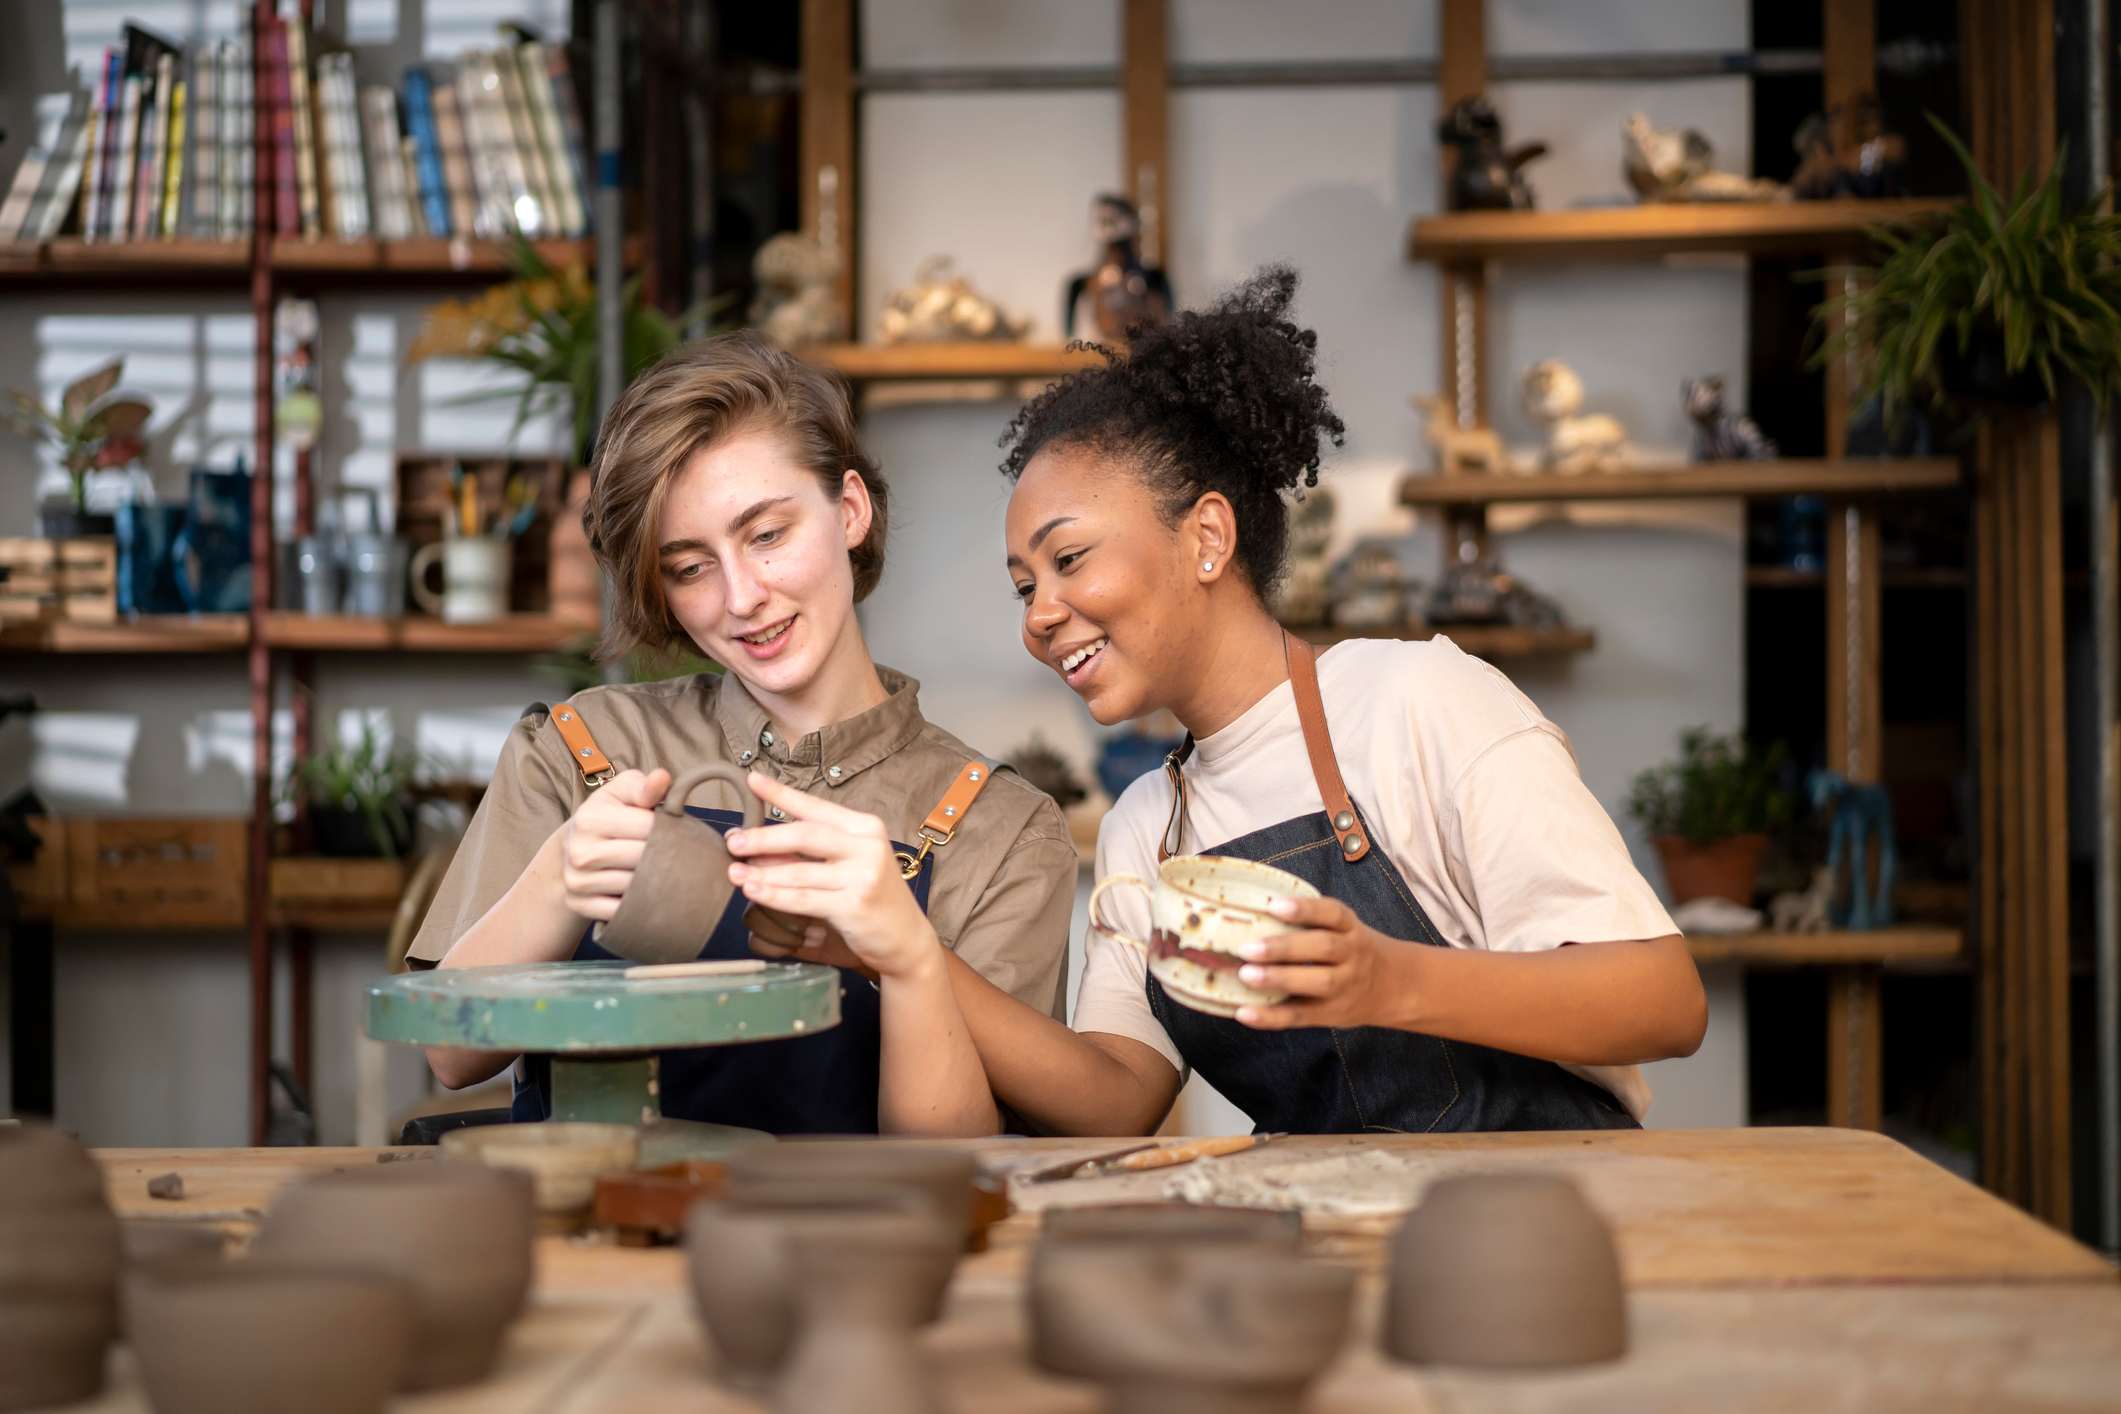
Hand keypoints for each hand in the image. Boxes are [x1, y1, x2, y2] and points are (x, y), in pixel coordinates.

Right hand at [554, 767, 667, 923]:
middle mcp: (579, 851)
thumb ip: (644, 786)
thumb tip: (662, 777)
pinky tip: (645, 892)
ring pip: (635, 887)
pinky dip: (637, 904)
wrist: (572, 850)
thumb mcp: (621, 793)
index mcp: (590, 818)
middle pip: (643, 859)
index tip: (677, 831)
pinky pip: (621, 911)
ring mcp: (577, 881)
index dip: (669, 829)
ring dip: (655, 882)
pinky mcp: (579, 904)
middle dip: (666, 857)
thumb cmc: (607, 816)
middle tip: (677, 855)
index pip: (648, 827)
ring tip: (663, 872)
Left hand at [724, 771, 937, 981]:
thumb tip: (760, 845)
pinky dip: (774, 895)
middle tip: (734, 842)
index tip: (753, 781)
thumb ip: (814, 850)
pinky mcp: (854, 906)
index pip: (815, 806)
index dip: (781, 793)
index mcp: (865, 827)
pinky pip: (803, 899)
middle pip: (805, 835)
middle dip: (764, 838)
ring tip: (734, 872)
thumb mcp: (852, 862)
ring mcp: (863, 876)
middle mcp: (867, 846)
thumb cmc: (873, 895)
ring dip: (762, 872)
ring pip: (800, 871)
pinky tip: (753, 891)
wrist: (905, 937)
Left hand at [1231, 895, 1413, 1030]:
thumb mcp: (1343, 929)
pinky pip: (1302, 1016)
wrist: (1394, 986)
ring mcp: (1345, 986)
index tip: (1273, 905)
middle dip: (1284, 948)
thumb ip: (1310, 923)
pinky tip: (1244, 1012)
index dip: (1304, 909)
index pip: (1332, 913)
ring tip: (1246, 975)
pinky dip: (1271, 1016)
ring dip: (1279, 979)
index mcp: (1351, 929)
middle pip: (1324, 948)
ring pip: (1318, 982)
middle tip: (1247, 948)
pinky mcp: (1332, 1014)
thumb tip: (1248, 913)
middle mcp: (1352, 955)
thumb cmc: (1350, 950)